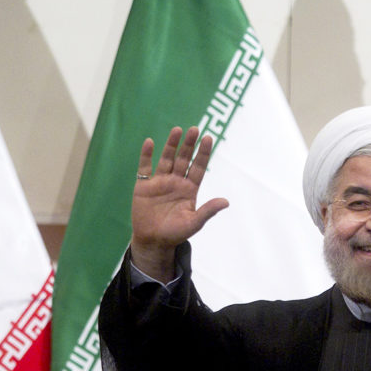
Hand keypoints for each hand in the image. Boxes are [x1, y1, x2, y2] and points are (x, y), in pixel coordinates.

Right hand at [130, 126, 228, 281]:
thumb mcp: (194, 223)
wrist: (153, 241)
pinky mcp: (144, 185)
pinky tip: (149, 142)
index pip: (198, 167)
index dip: (203, 153)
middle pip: (183, 159)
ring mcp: (160, 182)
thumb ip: (208, 211)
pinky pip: (145, 167)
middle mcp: (176, 182)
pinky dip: (146, 155)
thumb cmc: (175, 233)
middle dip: (189, 145)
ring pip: (167, 159)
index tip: (208, 138)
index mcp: (189, 189)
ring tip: (177, 130)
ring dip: (171, 145)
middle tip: (195, 129)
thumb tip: (226, 202)